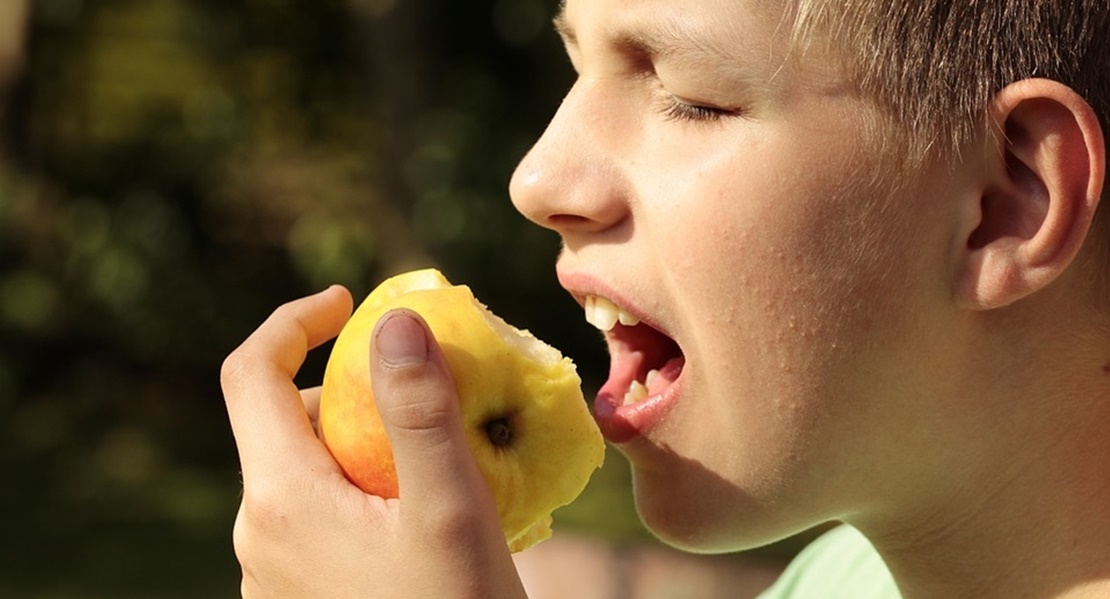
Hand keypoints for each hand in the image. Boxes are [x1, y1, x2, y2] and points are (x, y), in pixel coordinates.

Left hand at [221, 286, 526, 598]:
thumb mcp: (450, 511)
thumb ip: (419, 411)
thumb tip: (395, 320)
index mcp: (280, 500)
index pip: (250, 374)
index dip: (293, 320)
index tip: (350, 303)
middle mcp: (259, 536)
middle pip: (283, 423)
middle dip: (345, 388)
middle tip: (421, 386)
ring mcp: (274, 575)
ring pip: (305, 472)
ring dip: (359, 442)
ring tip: (433, 456)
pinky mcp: (300, 598)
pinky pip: (316, 518)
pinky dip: (359, 489)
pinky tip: (419, 513)